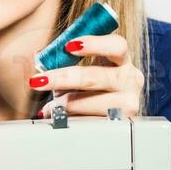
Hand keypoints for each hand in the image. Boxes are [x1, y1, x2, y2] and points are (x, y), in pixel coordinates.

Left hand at [29, 33, 143, 118]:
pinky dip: (72, 120)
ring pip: (91, 102)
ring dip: (66, 104)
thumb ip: (65, 63)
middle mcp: (131, 79)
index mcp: (122, 60)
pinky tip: (61, 118)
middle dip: (63, 78)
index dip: (94, 44)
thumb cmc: (90, 89)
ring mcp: (129, 103)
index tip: (69, 47)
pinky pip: (91, 122)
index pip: (117, 46)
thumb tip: (39, 65)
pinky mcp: (122, 125)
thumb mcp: (80, 71)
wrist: (105, 116)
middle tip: (40, 80)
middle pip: (96, 76)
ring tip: (51, 107)